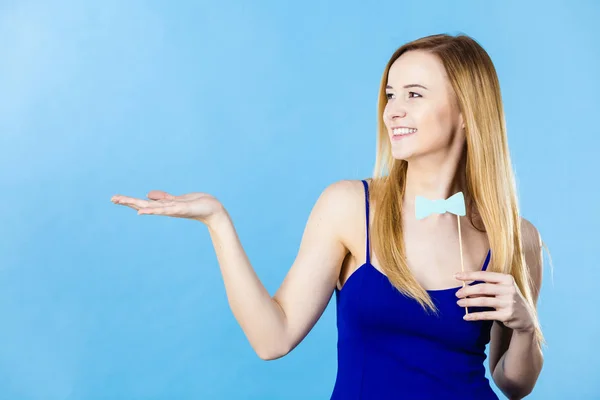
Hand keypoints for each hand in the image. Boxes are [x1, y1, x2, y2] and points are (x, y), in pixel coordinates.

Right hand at [111, 190, 226, 225]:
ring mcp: (173, 210)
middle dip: (128, 201)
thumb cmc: (196, 205)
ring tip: (123, 202)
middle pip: (143, 204)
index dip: (129, 201)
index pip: (144, 203)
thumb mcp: (177, 200)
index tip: (114, 198)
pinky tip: (143, 211)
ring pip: (152, 207)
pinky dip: (154, 210)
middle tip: (112, 199)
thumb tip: (148, 195)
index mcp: (164, 206)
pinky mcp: (182, 209)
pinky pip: (166, 209)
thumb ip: (163, 198)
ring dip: (137, 205)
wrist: (212, 210)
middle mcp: (166, 209)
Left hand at [454, 271, 534, 332]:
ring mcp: (509, 302)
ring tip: (459, 303)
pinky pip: (487, 315)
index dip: (468, 275)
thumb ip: (486, 286)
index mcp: (506, 279)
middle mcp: (509, 289)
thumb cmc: (508, 299)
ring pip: (483, 301)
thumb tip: (465, 287)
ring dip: (469, 302)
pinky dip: (475, 316)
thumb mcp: (501, 289)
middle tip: (457, 294)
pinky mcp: (507, 315)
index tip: (456, 276)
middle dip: (467, 290)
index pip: (484, 274)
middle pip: (482, 288)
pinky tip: (466, 317)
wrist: (526, 317)